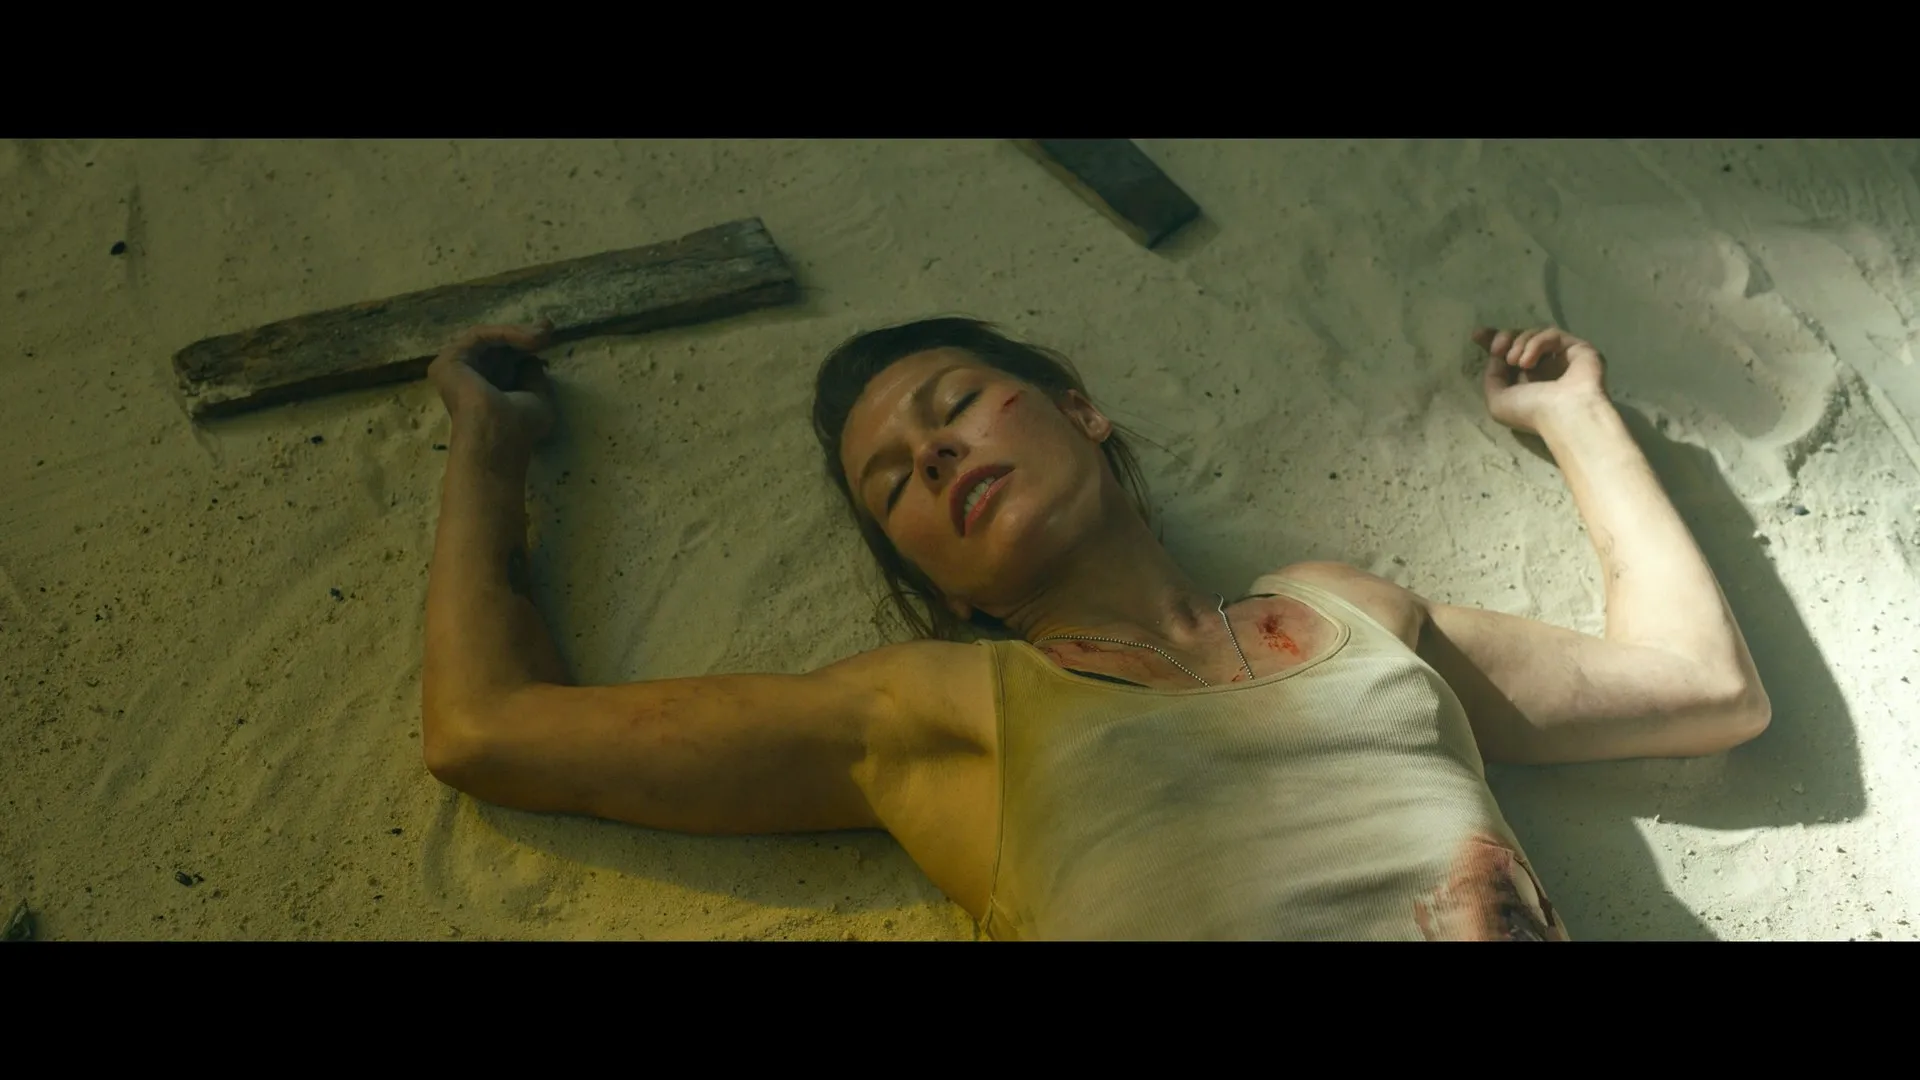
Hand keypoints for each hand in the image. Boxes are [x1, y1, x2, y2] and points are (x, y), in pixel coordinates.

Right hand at [427, 322, 556, 454]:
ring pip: (489, 339)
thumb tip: (533, 358)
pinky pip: (480, 337)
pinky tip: (529, 339)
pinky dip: (506, 334)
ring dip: (518, 333)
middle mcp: (468, 377)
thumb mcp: (537, 398)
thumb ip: (533, 376)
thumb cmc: (519, 428)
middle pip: (496, 346)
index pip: (504, 358)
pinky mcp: (449, 361)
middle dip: (524, 334)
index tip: (549, 334)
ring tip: (542, 336)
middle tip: (548, 328)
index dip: (526, 344)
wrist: (498, 436)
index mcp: (486, 388)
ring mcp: (455, 369)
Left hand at [1473, 326, 1608, 434]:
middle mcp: (1544, 368)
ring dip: (1518, 343)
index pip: (1508, 353)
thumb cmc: (1530, 412)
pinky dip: (1535, 344)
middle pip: (1520, 338)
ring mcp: (1561, 357)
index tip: (1477, 335)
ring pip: (1534, 334)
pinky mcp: (1578, 348)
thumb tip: (1497, 356)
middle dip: (1503, 338)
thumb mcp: (1497, 400)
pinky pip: (1551, 335)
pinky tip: (1528, 362)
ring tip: (1514, 362)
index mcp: (1526, 380)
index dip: (1493, 340)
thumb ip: (1492, 376)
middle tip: (1498, 349)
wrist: (1564, 414)